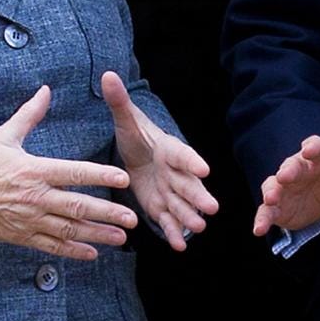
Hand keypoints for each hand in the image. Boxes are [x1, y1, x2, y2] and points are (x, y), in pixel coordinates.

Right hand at [0, 84, 138, 259]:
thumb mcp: (2, 136)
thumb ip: (28, 115)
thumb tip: (46, 90)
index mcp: (33, 170)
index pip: (74, 173)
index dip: (101, 175)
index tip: (123, 178)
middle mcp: (34, 198)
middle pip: (78, 207)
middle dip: (108, 212)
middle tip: (132, 217)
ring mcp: (28, 220)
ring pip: (69, 230)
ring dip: (98, 234)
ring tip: (121, 236)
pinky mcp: (21, 237)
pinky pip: (52, 246)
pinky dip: (73, 251)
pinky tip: (92, 253)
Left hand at [101, 71, 219, 250]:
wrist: (134, 155)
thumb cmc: (134, 136)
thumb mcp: (125, 120)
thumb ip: (119, 101)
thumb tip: (107, 75)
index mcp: (169, 149)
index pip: (183, 154)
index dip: (192, 162)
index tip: (204, 169)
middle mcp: (174, 171)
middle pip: (188, 184)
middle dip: (199, 195)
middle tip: (211, 208)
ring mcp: (169, 191)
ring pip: (182, 204)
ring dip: (190, 216)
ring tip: (198, 228)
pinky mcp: (160, 206)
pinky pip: (168, 220)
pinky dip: (173, 232)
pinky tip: (178, 245)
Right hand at [253, 133, 319, 236]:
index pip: (315, 146)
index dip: (312, 147)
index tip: (310, 149)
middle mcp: (300, 166)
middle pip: (291, 165)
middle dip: (288, 170)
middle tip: (285, 176)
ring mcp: (287, 186)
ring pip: (274, 185)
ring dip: (271, 191)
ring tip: (270, 200)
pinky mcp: (280, 206)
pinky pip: (268, 211)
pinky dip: (262, 219)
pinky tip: (258, 230)